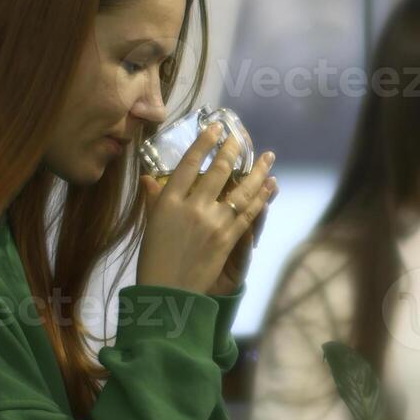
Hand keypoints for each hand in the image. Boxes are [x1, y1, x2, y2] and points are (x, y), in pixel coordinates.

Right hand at [136, 126, 270, 294]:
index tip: (216, 128)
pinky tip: (271, 186)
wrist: (168, 291)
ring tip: (268, 157)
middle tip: (241, 138)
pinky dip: (262, 198)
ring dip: (258, 171)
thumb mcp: (150, 223)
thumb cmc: (154, 257)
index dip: (205, 142)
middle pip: (218, 171)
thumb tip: (149, 178)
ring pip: (240, 190)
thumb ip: (153, 198)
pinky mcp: (228, 238)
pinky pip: (249, 213)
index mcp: (169, 200)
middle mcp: (192, 206)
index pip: (189, 163)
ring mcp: (212, 222)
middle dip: (232, 151)